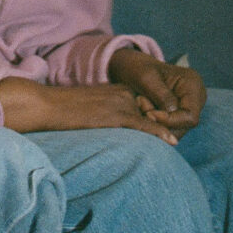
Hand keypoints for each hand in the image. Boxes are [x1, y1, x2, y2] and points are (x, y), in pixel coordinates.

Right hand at [0, 77, 179, 141]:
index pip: (149, 104)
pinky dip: (159, 133)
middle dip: (171, 124)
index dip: (163, 118)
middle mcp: (124, 94)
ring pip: (154, 117)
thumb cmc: (63, 110)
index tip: (175, 130)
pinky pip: (143, 125)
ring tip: (183, 141)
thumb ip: (108, 114)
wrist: (48, 104)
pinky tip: (172, 141)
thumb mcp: (91, 109)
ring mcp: (121, 103)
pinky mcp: (116, 114)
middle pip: (155, 111)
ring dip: (169, 130)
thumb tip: (113, 127)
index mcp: (119, 90)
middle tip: (185, 138)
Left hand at [110, 49, 205, 136]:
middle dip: (160, 122)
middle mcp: (196, 98)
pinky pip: (170, 128)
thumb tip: (171, 114)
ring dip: (156, 123)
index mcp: (193, 85)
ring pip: (176, 129)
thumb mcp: (147, 78)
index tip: (148, 114)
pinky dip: (155, 123)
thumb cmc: (138, 68)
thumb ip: (162, 97)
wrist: (133, 67)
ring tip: (141, 104)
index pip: (190, 116)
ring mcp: (189, 106)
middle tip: (140, 105)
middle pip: (184, 126)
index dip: (170, 121)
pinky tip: (144, 110)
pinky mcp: (179, 114)